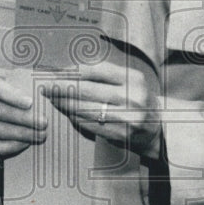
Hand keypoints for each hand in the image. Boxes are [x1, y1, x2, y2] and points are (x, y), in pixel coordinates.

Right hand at [0, 76, 47, 158]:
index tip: (30, 103)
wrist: (13, 120)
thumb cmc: (22, 101)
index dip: (11, 96)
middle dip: (22, 118)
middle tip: (43, 123)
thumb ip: (36, 87)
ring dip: (20, 134)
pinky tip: (26, 143)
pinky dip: (11, 146)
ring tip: (39, 135)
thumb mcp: (27, 88)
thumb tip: (48, 89)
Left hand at [45, 61, 161, 156]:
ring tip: (53, 100)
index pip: (96, 70)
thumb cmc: (136, 101)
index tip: (57, 72)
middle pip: (87, 89)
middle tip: (46, 87)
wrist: (157, 129)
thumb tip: (66, 72)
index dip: (73, 70)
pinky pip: (89, 124)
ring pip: (85, 108)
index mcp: (133, 79)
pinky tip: (66, 113)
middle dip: (62, 87)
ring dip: (64, 104)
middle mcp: (132, 96)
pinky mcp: (120, 134)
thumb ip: (103, 76)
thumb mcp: (128, 82)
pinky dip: (74, 118)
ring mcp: (127, 117)